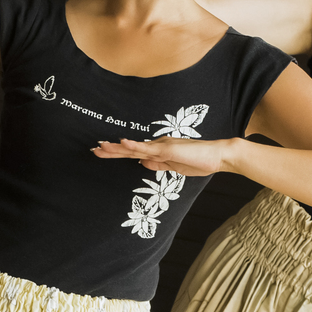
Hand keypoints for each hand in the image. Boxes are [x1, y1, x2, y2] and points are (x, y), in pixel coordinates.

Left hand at [93, 137, 230, 177]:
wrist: (218, 157)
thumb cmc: (200, 162)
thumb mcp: (174, 168)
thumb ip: (159, 165)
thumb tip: (142, 164)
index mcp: (159, 152)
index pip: (133, 154)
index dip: (117, 154)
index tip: (102, 153)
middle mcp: (157, 146)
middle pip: (129, 149)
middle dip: (111, 151)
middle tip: (94, 150)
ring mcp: (161, 146)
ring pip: (134, 147)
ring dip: (116, 148)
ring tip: (100, 146)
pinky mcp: (167, 149)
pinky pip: (147, 148)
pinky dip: (133, 145)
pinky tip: (122, 142)